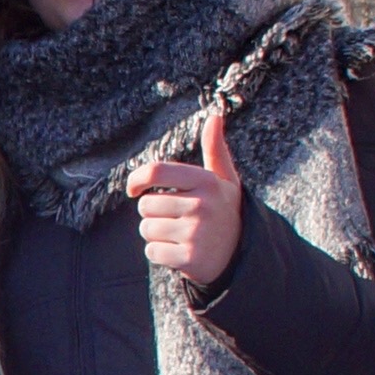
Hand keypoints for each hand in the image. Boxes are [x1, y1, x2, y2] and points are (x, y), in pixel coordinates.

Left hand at [128, 146, 244, 281]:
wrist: (242, 255)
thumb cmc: (224, 211)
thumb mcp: (225, 180)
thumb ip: (215, 149)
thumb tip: (216, 115)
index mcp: (207, 181)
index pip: (157, 171)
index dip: (136, 179)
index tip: (133, 189)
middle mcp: (202, 205)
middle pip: (145, 205)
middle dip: (153, 213)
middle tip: (175, 219)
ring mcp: (196, 233)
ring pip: (146, 229)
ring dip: (155, 234)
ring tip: (179, 235)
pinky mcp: (189, 258)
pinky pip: (152, 252)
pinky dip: (160, 253)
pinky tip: (179, 252)